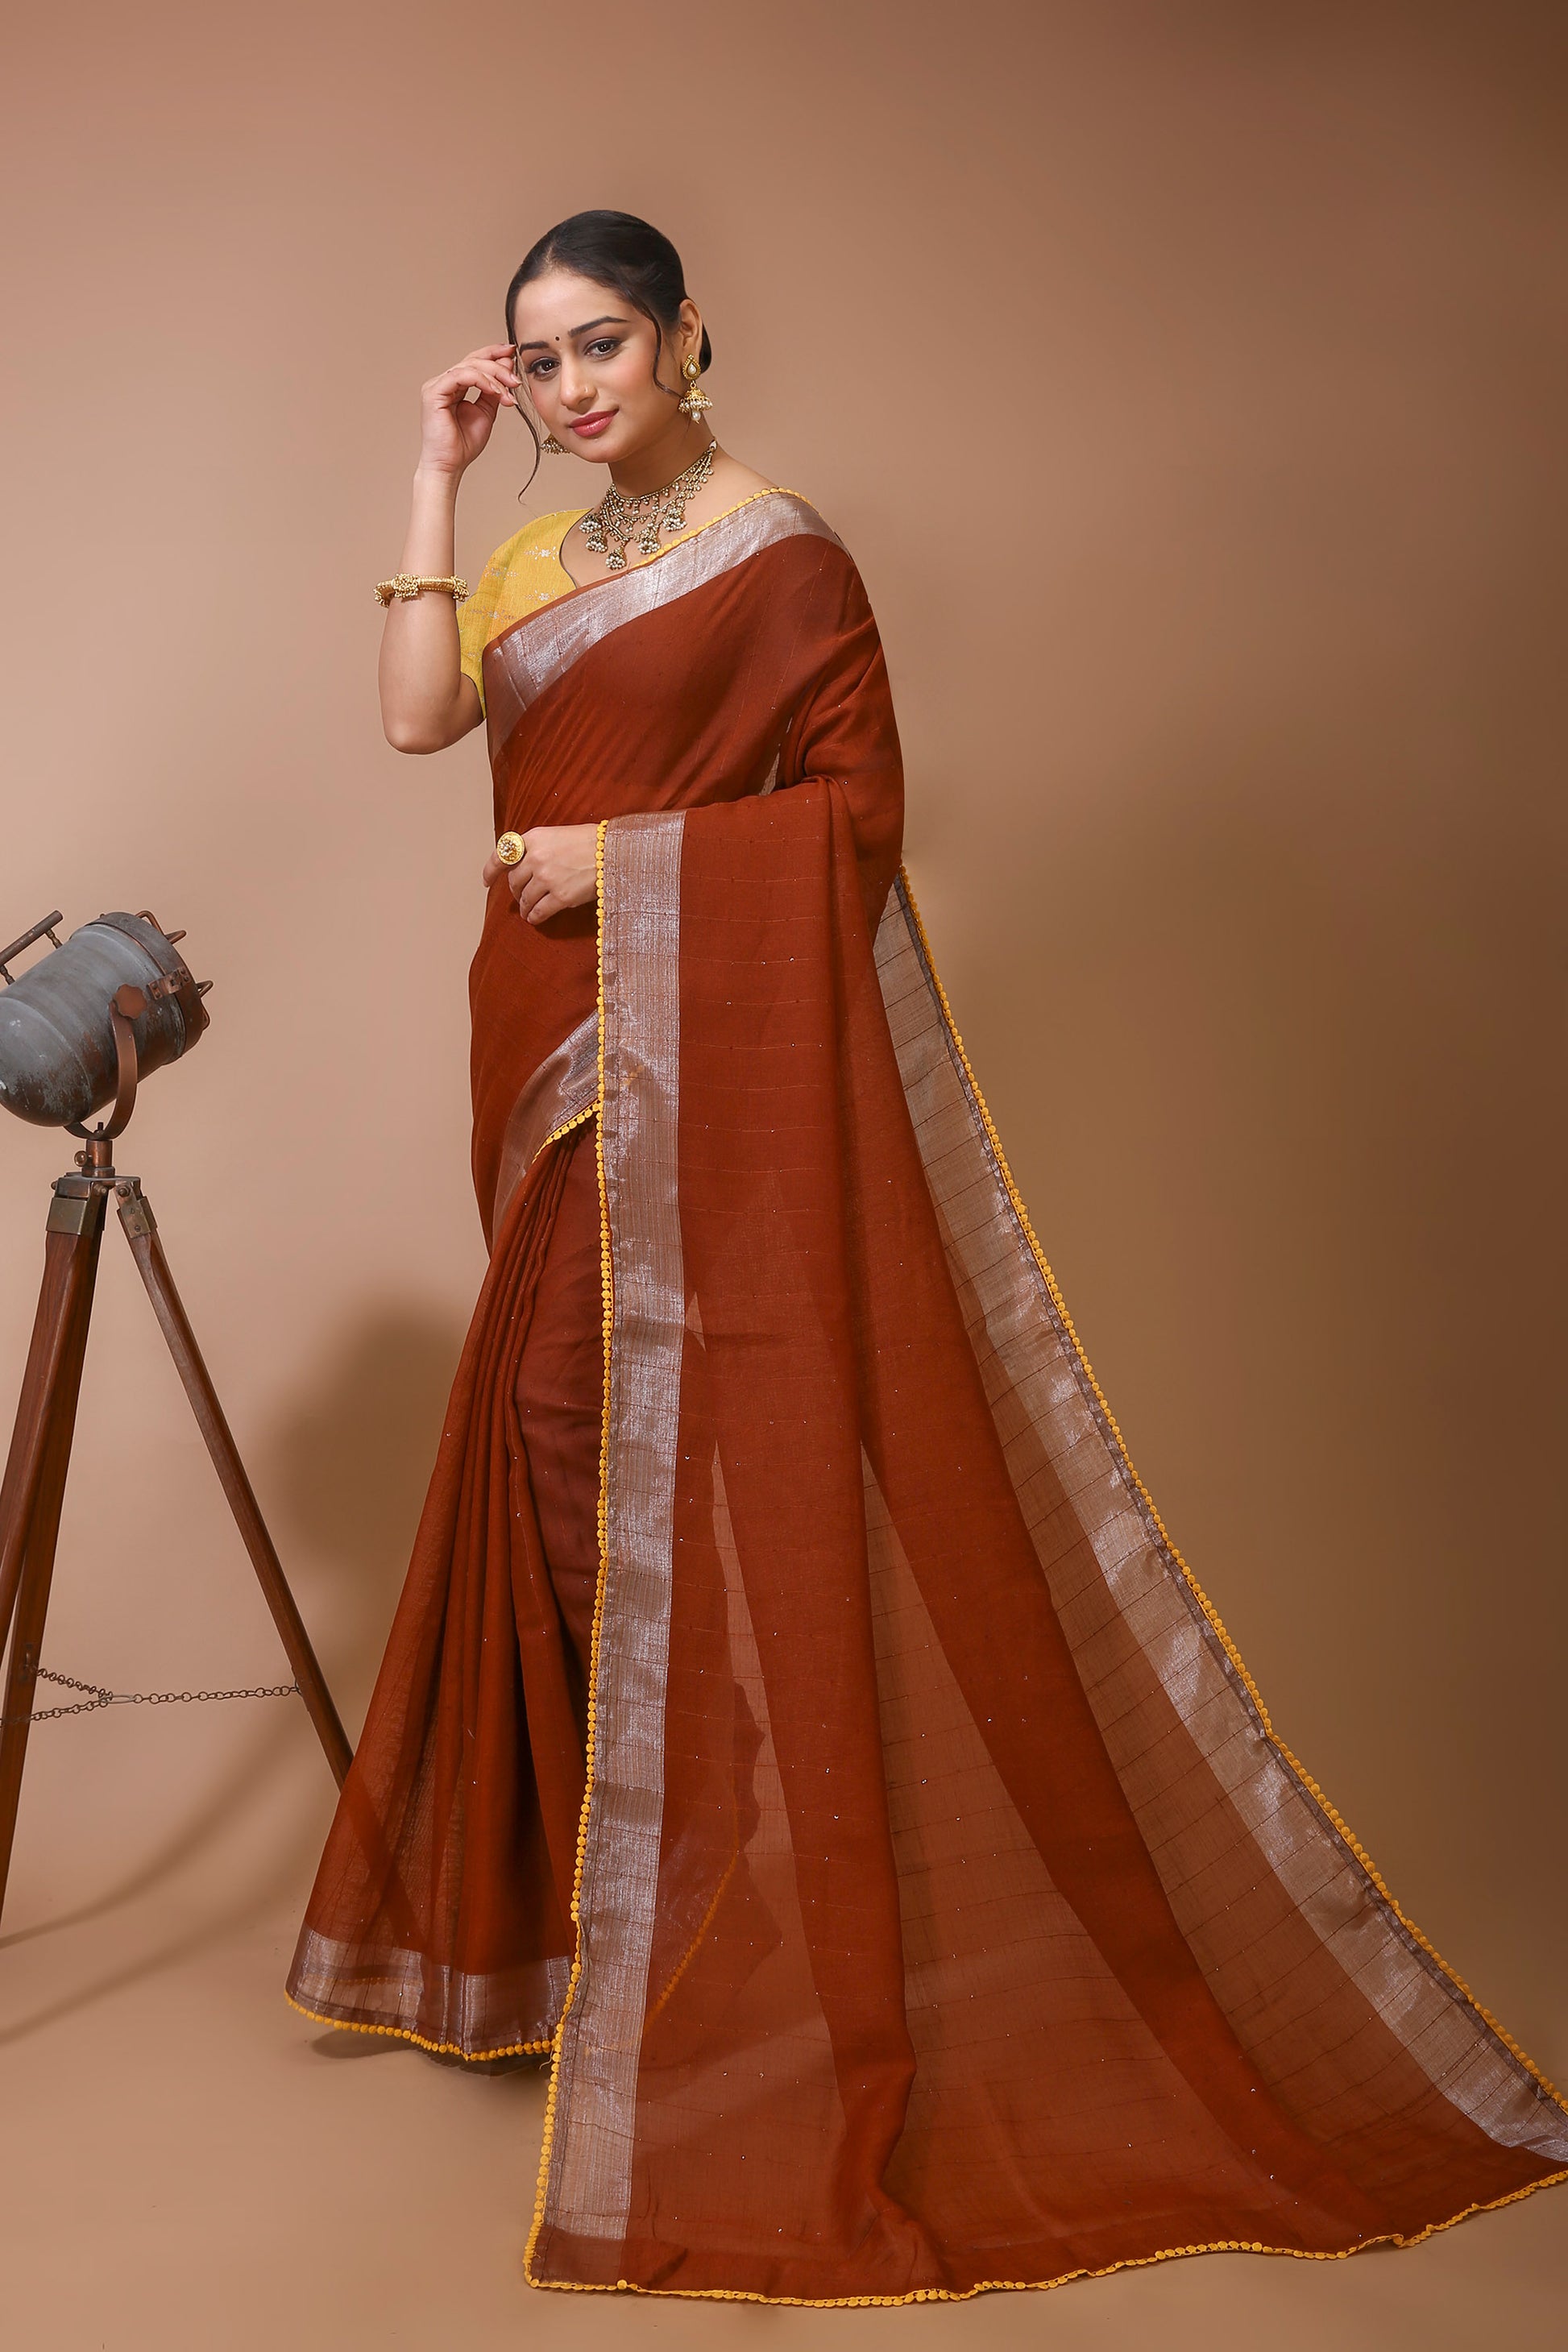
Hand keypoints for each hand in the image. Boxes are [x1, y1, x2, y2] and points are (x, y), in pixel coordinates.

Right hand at [417, 344, 518, 478]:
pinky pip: (460, 376)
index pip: (474, 362)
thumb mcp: (487, 412)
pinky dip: (481, 380)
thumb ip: (494, 391)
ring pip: (469, 366)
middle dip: (498, 366)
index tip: (512, 352)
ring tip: (509, 391)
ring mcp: (436, 386)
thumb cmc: (464, 444)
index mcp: (455, 386)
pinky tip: (495, 391)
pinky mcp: (433, 392)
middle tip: (516, 379)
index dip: (493, 353)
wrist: (450, 465)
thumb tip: (506, 367)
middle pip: (473, 360)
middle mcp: (444, 382)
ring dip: (494, 376)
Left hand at [482, 825, 599, 924]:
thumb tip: (525, 867)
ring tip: (527, 910)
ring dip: (524, 907)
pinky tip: (534, 919)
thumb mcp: (557, 835)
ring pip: (524, 899)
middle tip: (520, 896)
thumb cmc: (590, 842)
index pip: (501, 855)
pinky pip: (539, 911)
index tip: (485, 881)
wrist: (613, 851)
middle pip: (514, 881)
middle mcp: (536, 858)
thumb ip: (538, 848)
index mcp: (533, 839)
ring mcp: (547, 879)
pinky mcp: (560, 897)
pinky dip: (534, 917)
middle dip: (515, 891)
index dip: (490, 870)